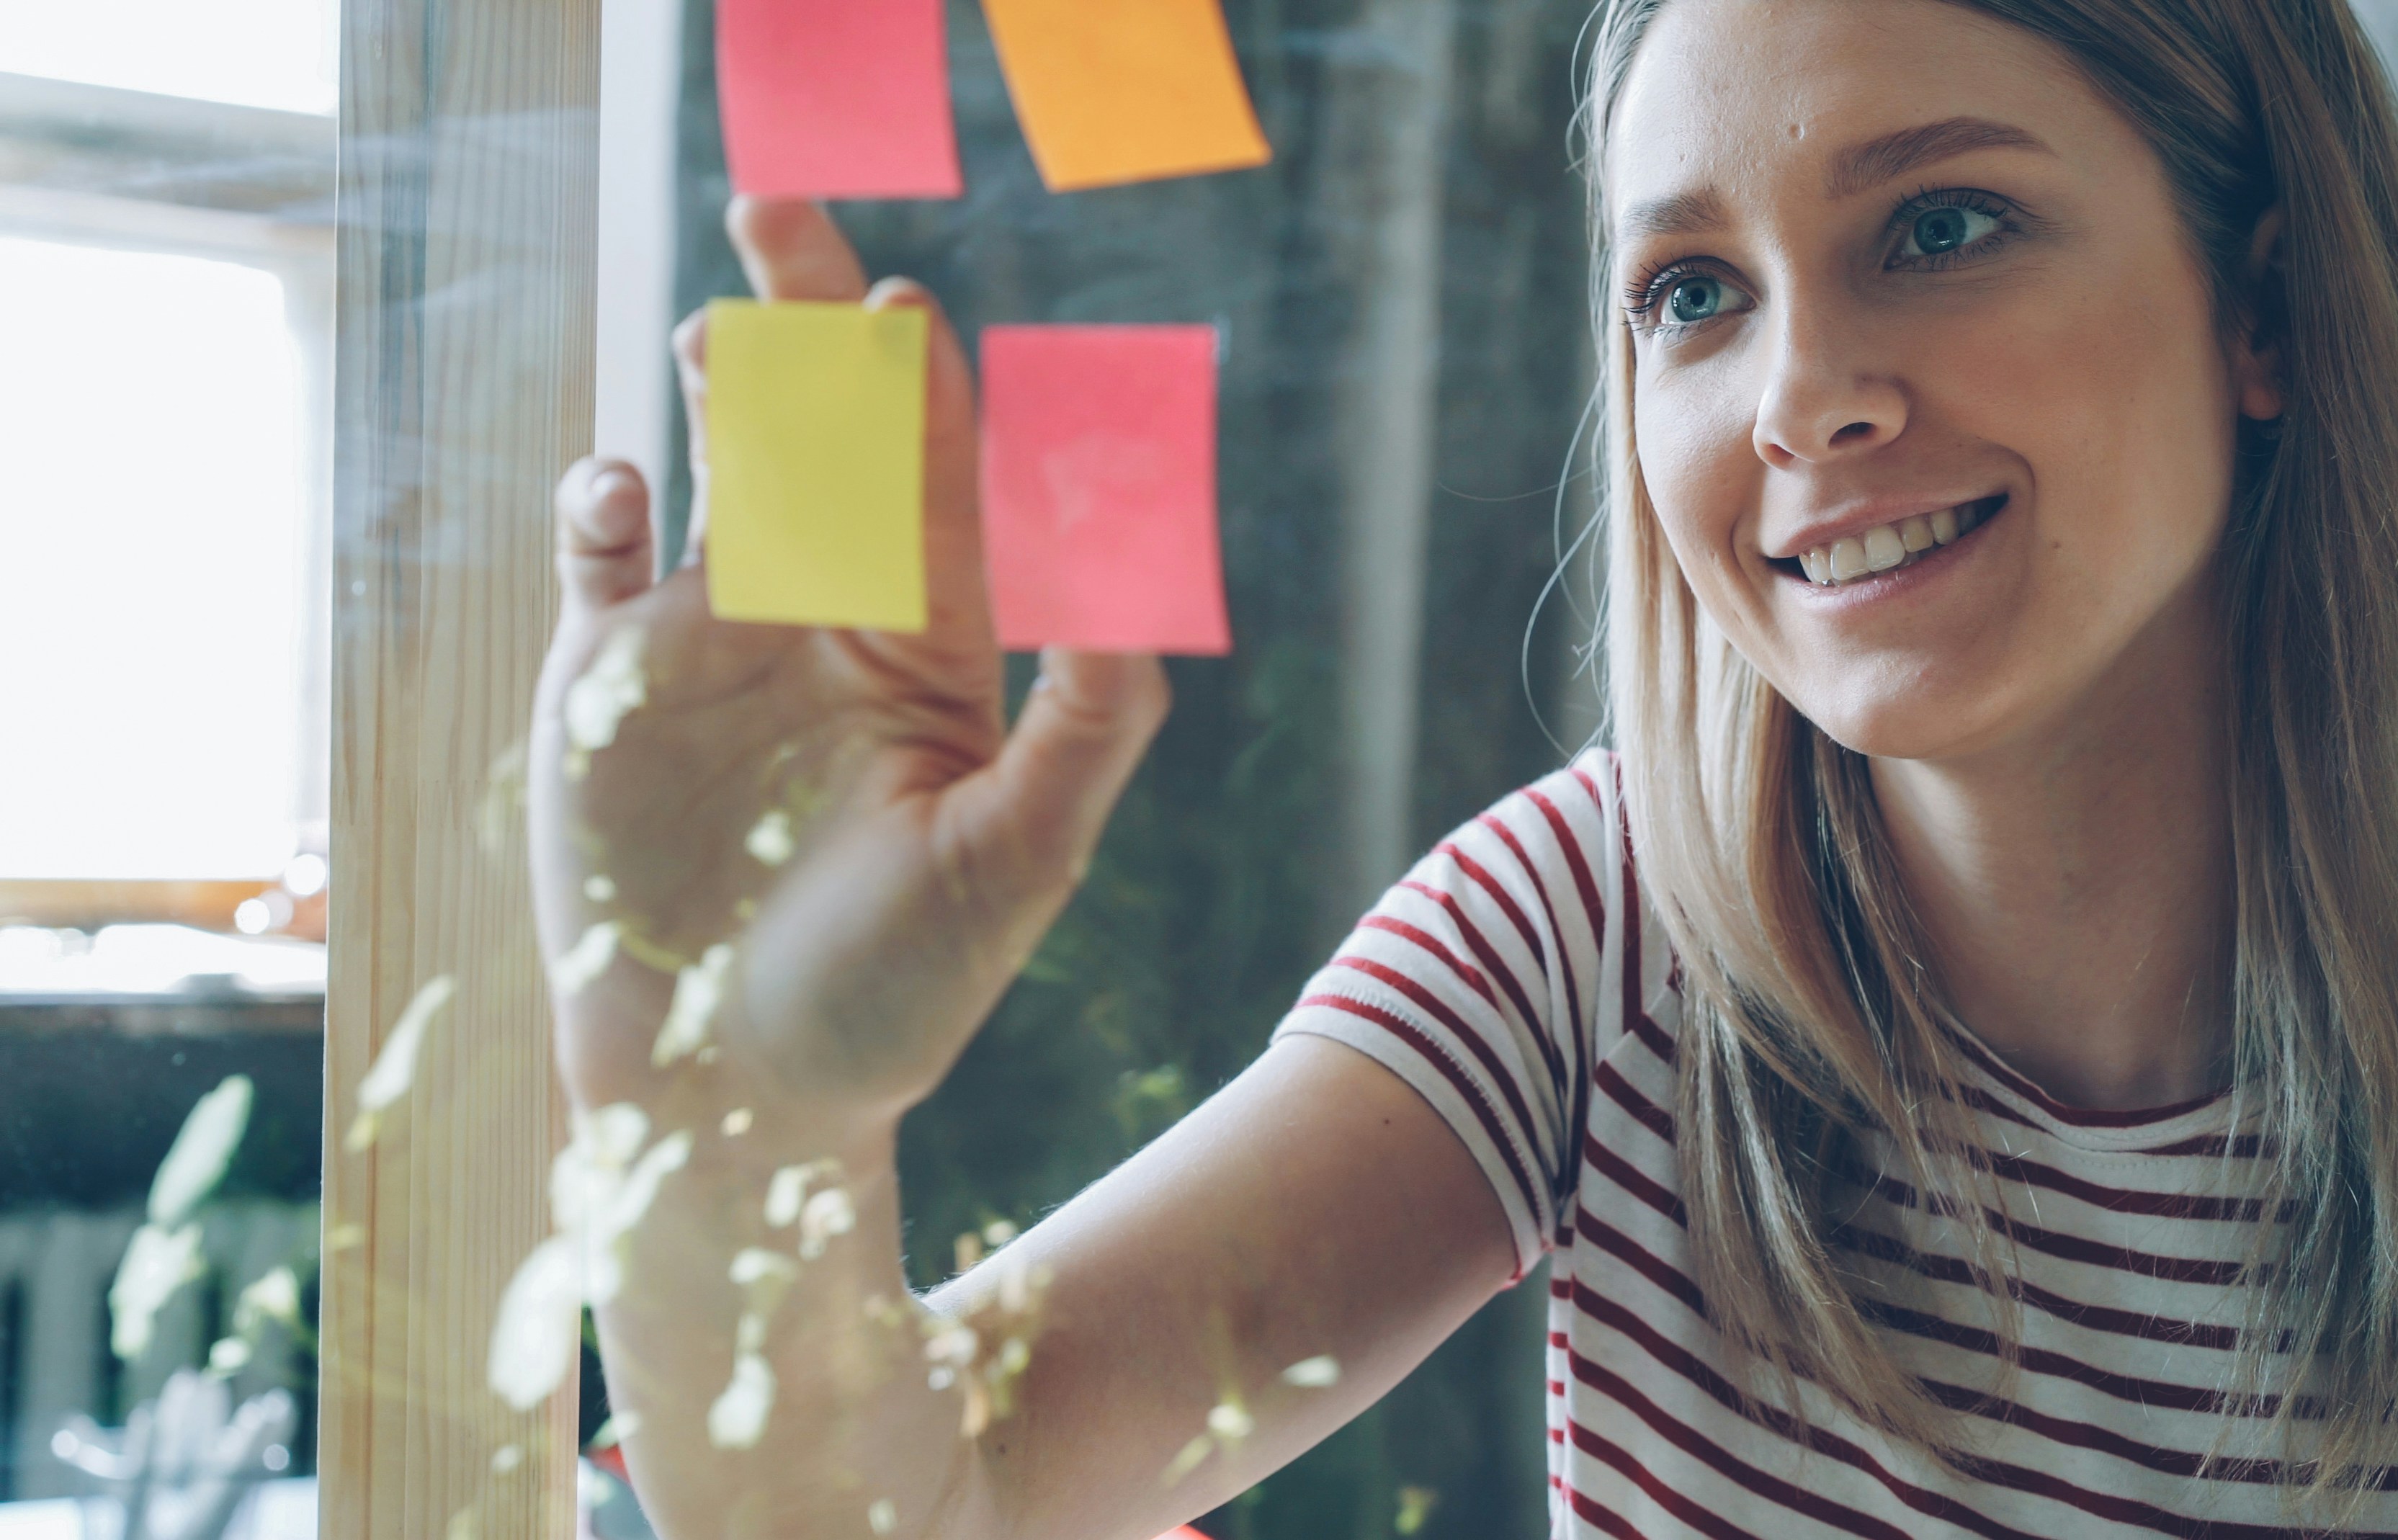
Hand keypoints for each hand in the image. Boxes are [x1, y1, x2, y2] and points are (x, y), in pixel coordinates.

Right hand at [527, 198, 1167, 1143]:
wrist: (736, 1095)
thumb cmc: (893, 994)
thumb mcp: (1020, 861)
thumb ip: (1090, 726)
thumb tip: (1144, 598)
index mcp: (930, 645)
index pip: (933, 483)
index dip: (922, 390)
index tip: (909, 312)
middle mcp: (826, 619)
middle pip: (822, 439)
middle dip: (809, 335)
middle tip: (785, 222)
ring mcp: (712, 641)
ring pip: (714, 469)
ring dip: (713, 388)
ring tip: (715, 328)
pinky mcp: (605, 683)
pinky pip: (600, 556)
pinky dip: (600, 503)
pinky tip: (618, 487)